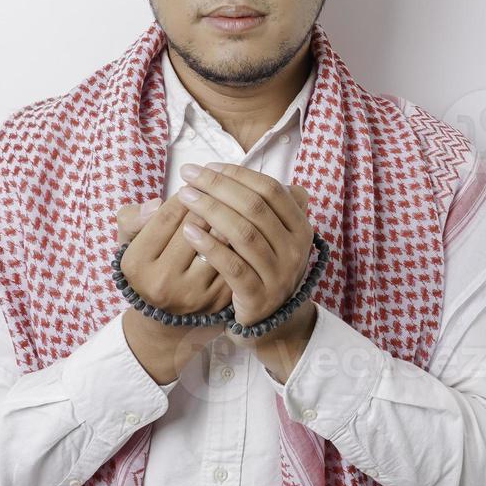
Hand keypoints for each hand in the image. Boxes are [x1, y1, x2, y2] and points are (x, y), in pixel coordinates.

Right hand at [114, 194, 232, 384]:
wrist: (164, 319)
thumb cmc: (148, 268)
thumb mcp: (129, 243)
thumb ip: (134, 218)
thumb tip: (157, 203)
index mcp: (136, 264)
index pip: (167, 215)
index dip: (186, 194)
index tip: (194, 187)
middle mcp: (162, 282)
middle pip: (196, 225)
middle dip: (209, 202)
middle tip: (216, 193)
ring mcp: (192, 294)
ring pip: (220, 241)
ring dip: (228, 218)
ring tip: (230, 208)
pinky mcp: (217, 301)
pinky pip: (235, 260)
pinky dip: (240, 241)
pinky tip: (242, 230)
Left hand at [175, 162, 314, 328]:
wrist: (270, 319)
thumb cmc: (262, 266)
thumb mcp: (274, 235)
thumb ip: (263, 205)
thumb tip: (239, 170)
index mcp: (300, 227)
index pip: (270, 190)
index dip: (238, 174)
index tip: (208, 166)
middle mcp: (296, 250)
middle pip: (255, 207)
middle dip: (218, 186)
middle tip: (189, 176)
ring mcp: (279, 275)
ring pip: (243, 233)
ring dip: (210, 209)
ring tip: (185, 196)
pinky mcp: (259, 297)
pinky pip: (232, 266)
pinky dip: (209, 246)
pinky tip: (188, 231)